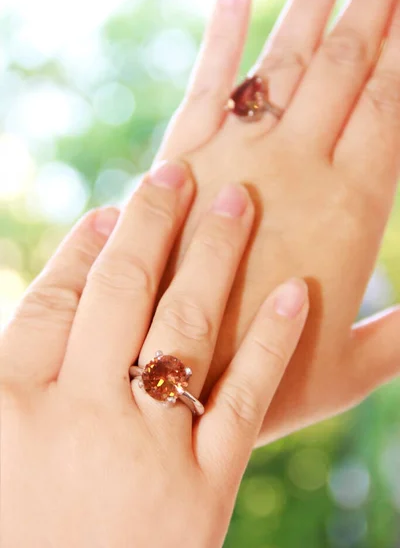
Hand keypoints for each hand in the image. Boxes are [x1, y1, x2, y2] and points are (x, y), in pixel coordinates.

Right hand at [0, 162, 307, 546]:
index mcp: (12, 406)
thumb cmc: (17, 529)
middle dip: (151, 224)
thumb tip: (63, 294)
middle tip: (177, 174)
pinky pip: (243, 400)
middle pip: (120, 293)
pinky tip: (296, 292)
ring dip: (213, 257)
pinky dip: (271, 341)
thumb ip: (22, 366)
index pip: (53, 299)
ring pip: (184, 328)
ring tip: (235, 200)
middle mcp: (80, 416)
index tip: (113, 211)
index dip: (85, 249)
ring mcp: (147, 452)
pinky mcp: (205, 492)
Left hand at [158, 0, 399, 442]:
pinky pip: (208, 83)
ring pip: (285, 59)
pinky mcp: (182, 159)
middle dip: (376, 0)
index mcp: (355, 205)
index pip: (393, 99)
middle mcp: (299, 165)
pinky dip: (223, 34)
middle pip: (349, 63)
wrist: (176, 377)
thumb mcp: (353, 367)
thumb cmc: (270, 379)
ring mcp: (236, 156)